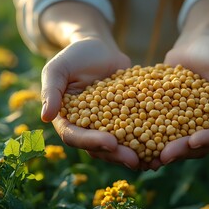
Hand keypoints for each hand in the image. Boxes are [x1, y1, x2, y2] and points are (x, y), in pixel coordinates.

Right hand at [40, 38, 140, 169]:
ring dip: (134, 153)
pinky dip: (146, 140)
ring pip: (118, 145)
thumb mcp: (59, 68)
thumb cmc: (76, 55)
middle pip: (98, 147)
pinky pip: (134, 132)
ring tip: (152, 160)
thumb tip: (46, 117)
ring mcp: (106, 125)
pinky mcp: (125, 118)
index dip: (91, 142)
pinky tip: (162, 145)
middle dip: (117, 155)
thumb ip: (51, 90)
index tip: (111, 142)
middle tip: (135, 160)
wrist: (100, 48)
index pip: (75, 136)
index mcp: (67, 119)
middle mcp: (86, 127)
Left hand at [160, 35, 208, 164]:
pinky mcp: (173, 116)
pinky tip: (138, 142)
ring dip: (166, 149)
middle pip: (201, 143)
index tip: (194, 140)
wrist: (196, 43)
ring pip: (180, 140)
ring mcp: (192, 122)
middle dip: (183, 150)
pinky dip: (153, 136)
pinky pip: (163, 128)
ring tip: (149, 155)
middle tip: (165, 155)